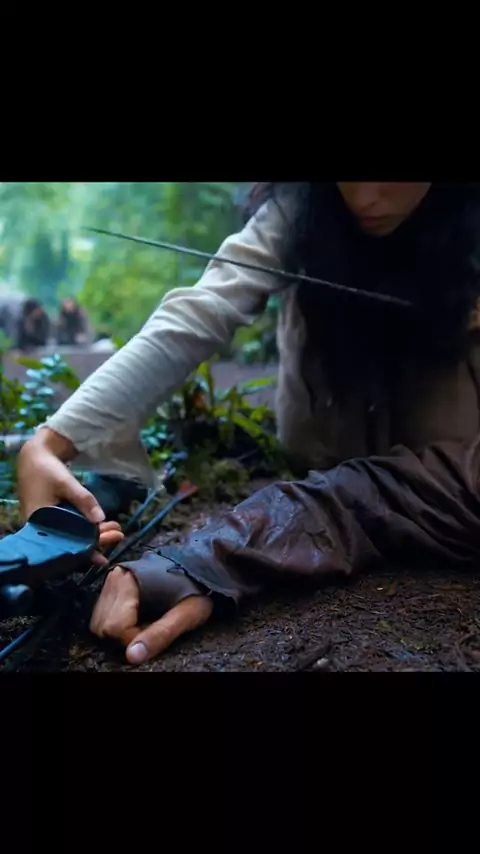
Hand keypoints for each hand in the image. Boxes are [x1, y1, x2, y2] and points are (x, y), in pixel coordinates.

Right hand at [18, 428, 123, 564]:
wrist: (34, 456)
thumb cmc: (46, 470)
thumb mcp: (66, 483)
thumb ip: (83, 500)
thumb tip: (101, 519)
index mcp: (37, 526)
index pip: (64, 546)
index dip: (84, 552)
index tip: (103, 558)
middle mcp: (40, 530)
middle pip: (70, 542)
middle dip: (95, 541)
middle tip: (119, 536)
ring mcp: (46, 524)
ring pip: (72, 534)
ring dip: (93, 534)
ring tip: (117, 531)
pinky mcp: (52, 518)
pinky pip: (70, 526)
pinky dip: (86, 526)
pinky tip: (103, 526)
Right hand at [90, 566, 212, 663]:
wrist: (199, 567)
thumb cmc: (196, 590)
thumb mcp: (186, 615)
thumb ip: (160, 635)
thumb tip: (132, 656)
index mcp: (129, 582)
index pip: (115, 627)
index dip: (135, 638)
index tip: (157, 629)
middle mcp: (115, 577)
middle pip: (103, 625)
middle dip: (126, 635)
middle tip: (153, 625)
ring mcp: (112, 580)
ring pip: (100, 621)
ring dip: (121, 630)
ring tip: (148, 620)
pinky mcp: (113, 584)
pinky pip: (104, 613)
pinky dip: (118, 622)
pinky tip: (140, 616)